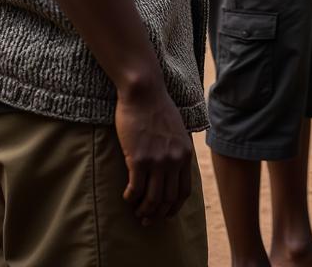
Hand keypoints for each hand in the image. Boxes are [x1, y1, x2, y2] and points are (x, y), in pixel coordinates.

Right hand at [115, 80, 193, 225]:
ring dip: (143, 211)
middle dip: (157, 214)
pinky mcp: (138, 159)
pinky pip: (135, 189)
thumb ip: (177, 149)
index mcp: (185, 154)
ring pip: (151, 199)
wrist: (144, 92)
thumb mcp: (177, 130)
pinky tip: (126, 197)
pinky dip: (130, 198)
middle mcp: (174, 160)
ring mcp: (157, 160)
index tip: (164, 214)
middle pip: (167, 199)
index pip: (183, 191)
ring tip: (136, 212)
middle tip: (146, 219)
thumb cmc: (157, 109)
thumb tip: (173, 169)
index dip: (173, 207)